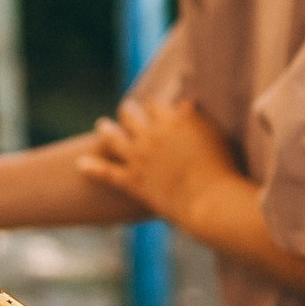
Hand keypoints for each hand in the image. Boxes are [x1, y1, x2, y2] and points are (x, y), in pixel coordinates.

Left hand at [76, 100, 240, 230]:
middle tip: (126, 109)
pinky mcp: (132, 181)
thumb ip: (198, 118)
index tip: (152, 106)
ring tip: (102, 125)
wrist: (211, 202)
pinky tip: (81, 164)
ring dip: (106, 130)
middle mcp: (152, 134)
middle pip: (131, 114)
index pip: (155, 104)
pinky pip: (107, 172)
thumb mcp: (215, 135)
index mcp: (174, 119)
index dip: (153, 105)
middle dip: (128, 110)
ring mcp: (139, 157)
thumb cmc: (223, 170)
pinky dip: (92, 167)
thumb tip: (187, 103)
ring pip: (114, 137)